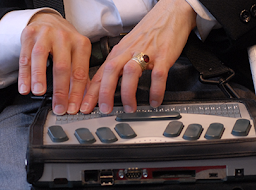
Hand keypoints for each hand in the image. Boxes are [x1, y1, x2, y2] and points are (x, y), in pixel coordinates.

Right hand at [18, 12, 90, 114]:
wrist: (48, 20)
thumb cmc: (64, 42)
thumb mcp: (77, 53)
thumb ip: (80, 75)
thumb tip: (85, 100)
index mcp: (80, 44)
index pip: (80, 72)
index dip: (77, 93)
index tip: (73, 108)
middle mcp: (64, 37)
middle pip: (62, 66)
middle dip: (60, 90)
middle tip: (59, 108)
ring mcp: (45, 34)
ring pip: (40, 56)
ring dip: (39, 77)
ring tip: (39, 92)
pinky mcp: (29, 34)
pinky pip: (25, 57)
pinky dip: (24, 74)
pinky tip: (24, 88)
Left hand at [80, 0, 195, 113]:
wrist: (170, 14)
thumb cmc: (149, 32)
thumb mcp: (127, 47)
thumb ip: (118, 64)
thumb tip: (106, 85)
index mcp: (118, 52)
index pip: (100, 74)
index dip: (91, 92)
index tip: (86, 107)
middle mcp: (129, 52)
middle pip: (110, 71)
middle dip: (104, 93)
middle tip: (104, 110)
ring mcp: (146, 53)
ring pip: (130, 72)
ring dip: (128, 93)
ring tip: (130, 108)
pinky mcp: (163, 55)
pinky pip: (157, 75)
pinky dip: (155, 90)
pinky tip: (154, 100)